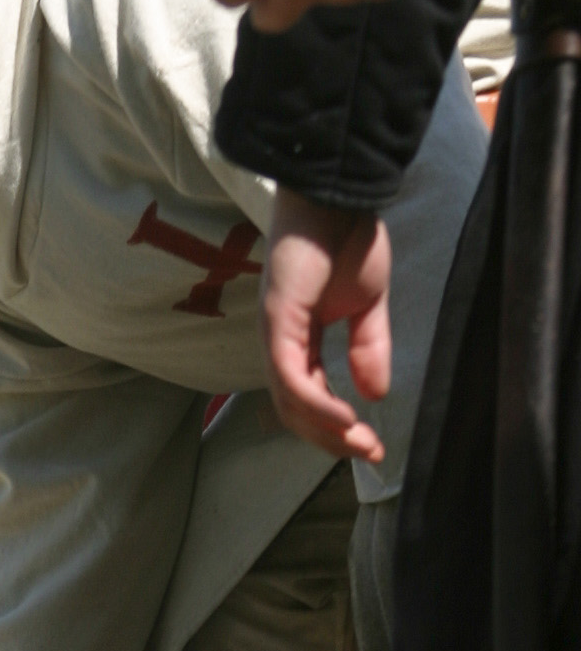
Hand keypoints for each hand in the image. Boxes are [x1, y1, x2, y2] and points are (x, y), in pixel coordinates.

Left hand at [257, 188, 393, 460]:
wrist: (338, 196)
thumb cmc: (347, 238)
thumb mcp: (367, 303)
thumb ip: (369, 347)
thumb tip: (375, 393)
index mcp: (299, 340)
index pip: (310, 396)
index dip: (338, 426)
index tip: (372, 446)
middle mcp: (280, 344)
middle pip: (296, 410)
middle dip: (332, 438)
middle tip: (369, 454)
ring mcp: (275, 334)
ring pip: (291, 401)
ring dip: (326, 429)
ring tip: (360, 442)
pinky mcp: (278, 321)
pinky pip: (293, 376)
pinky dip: (317, 402)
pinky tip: (346, 417)